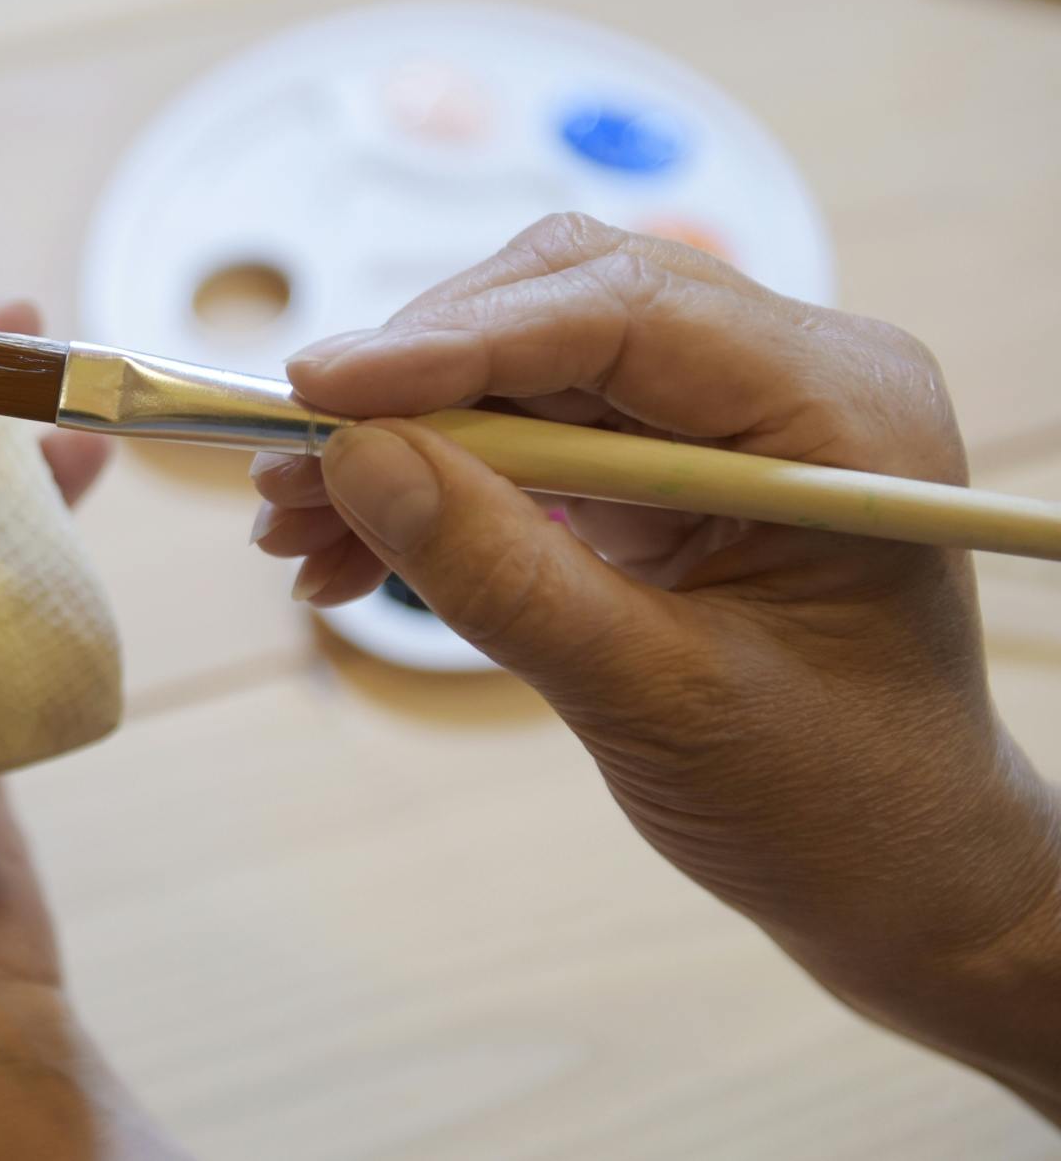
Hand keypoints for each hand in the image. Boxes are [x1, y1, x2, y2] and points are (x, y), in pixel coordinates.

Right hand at [252, 214, 1060, 1117]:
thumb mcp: (657, 696)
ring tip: (293, 525)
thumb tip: (356, 459)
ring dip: (398, 438)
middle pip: (556, 308)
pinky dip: (431, 482)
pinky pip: (525, 433)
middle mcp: (785, 377)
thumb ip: (503, 573)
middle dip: (408, 384)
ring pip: (521, 367)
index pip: (619, 314)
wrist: (897, 875)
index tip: (317, 388)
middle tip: (285, 468)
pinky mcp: (668, 462)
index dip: (454, 340)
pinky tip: (350, 548)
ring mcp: (724, 414)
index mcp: (834, 409)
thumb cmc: (830, 803)